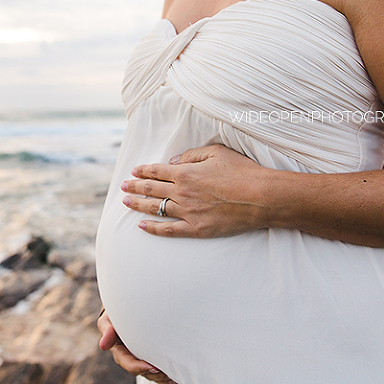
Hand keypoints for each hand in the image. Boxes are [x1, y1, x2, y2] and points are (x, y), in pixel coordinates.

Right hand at [97, 310, 177, 383]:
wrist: (122, 309)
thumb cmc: (115, 314)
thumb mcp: (108, 321)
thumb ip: (107, 331)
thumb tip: (103, 345)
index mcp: (119, 352)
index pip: (130, 364)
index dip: (141, 368)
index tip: (154, 368)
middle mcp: (130, 357)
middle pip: (143, 371)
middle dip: (156, 375)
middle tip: (170, 374)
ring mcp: (140, 357)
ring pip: (151, 372)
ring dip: (162, 376)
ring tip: (175, 377)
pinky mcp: (147, 356)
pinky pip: (155, 369)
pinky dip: (163, 378)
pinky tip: (173, 383)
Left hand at [121, 144, 272, 237]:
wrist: (261, 197)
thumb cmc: (242, 171)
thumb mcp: (216, 152)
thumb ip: (191, 156)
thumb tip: (172, 163)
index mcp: (186, 173)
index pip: (157, 171)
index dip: (143, 171)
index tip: (134, 171)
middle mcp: (182, 193)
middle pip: (151, 189)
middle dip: (134, 186)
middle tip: (122, 186)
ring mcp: (187, 212)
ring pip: (155, 208)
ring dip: (138, 204)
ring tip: (125, 202)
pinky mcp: (196, 229)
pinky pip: (169, 230)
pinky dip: (153, 229)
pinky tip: (141, 226)